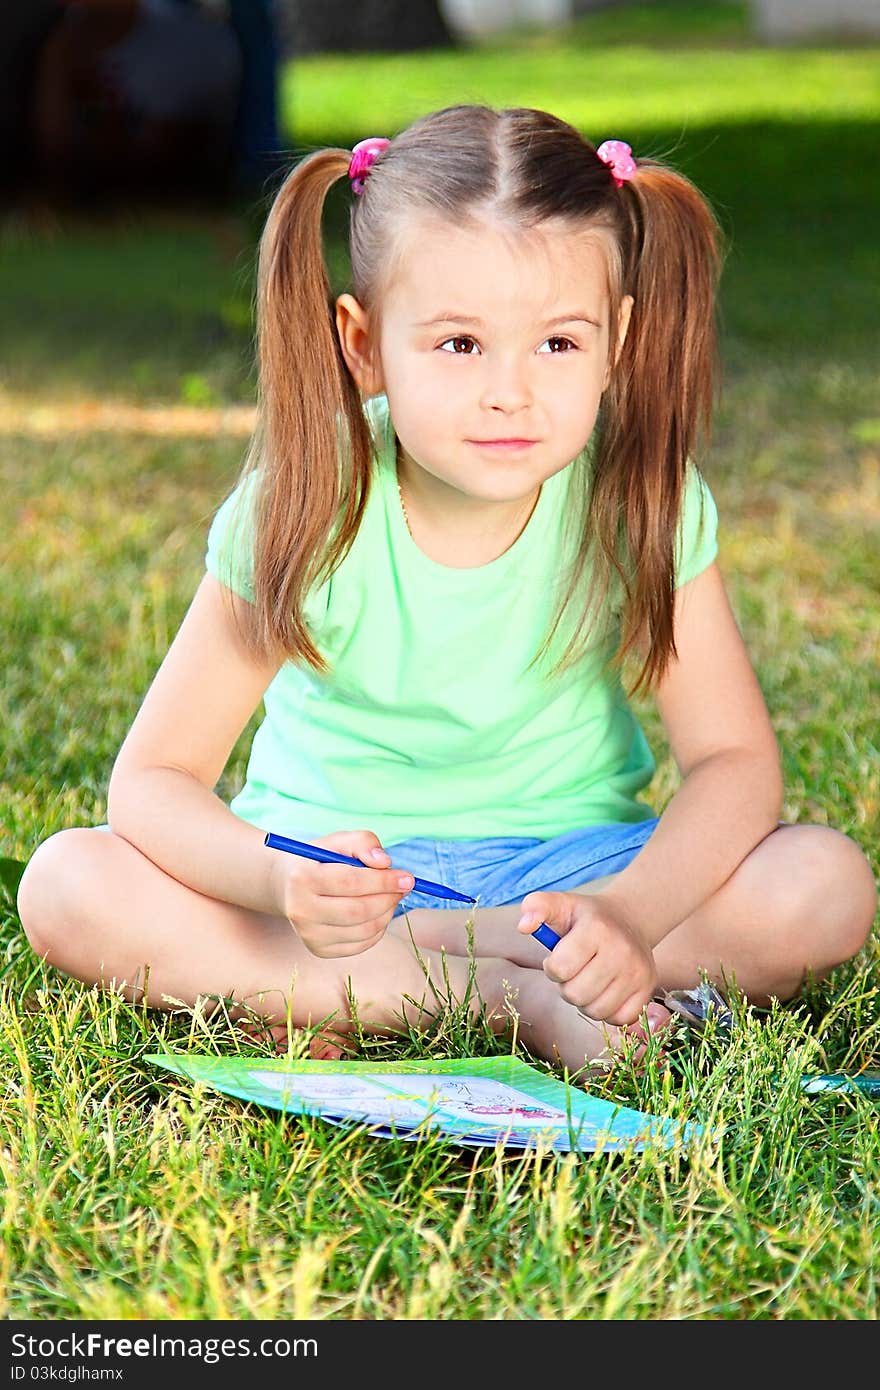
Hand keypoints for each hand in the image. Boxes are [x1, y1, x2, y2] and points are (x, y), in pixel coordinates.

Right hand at [270, 830, 412, 958]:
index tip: (408, 878)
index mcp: (302, 878)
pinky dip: (378, 929)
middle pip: (359, 910)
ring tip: (390, 897)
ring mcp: (308, 934)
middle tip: (403, 887)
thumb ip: (364, 842)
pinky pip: (361, 944)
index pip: (351, 882)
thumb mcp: (339, 841)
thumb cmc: (321, 860)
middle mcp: (300, 910)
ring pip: (363, 930)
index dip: (384, 880)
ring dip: (387, 913)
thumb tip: (384, 862)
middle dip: (389, 898)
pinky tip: (377, 912)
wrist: (289, 886)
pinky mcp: (319, 950)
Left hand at [517, 890, 657, 1025]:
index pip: (559, 968)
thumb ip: (535, 906)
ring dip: (585, 1001)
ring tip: (588, 981)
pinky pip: (619, 1019)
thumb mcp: (559, 904)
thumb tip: (523, 926)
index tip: (559, 957)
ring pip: (596, 1011)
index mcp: (596, 929)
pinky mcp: (648, 989)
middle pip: (576, 995)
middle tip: (574, 972)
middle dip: (566, 987)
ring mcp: (638, 972)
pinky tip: (604, 992)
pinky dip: (607, 1011)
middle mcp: (622, 951)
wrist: (628, 920)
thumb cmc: (584, 918)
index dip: (552, 967)